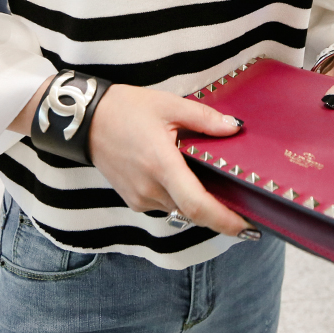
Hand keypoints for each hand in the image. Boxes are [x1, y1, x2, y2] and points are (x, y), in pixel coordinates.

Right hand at [88, 84, 254, 237]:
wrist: (85, 121)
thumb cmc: (125, 109)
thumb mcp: (168, 105)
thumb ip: (204, 118)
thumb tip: (235, 127)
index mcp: (161, 165)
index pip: (197, 205)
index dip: (225, 221)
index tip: (248, 228)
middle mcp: (150, 189)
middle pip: (194, 212)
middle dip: (220, 214)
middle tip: (246, 212)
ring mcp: (139, 198)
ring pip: (180, 210)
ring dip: (200, 204)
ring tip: (219, 190)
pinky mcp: (133, 200)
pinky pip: (166, 205)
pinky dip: (181, 198)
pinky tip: (187, 181)